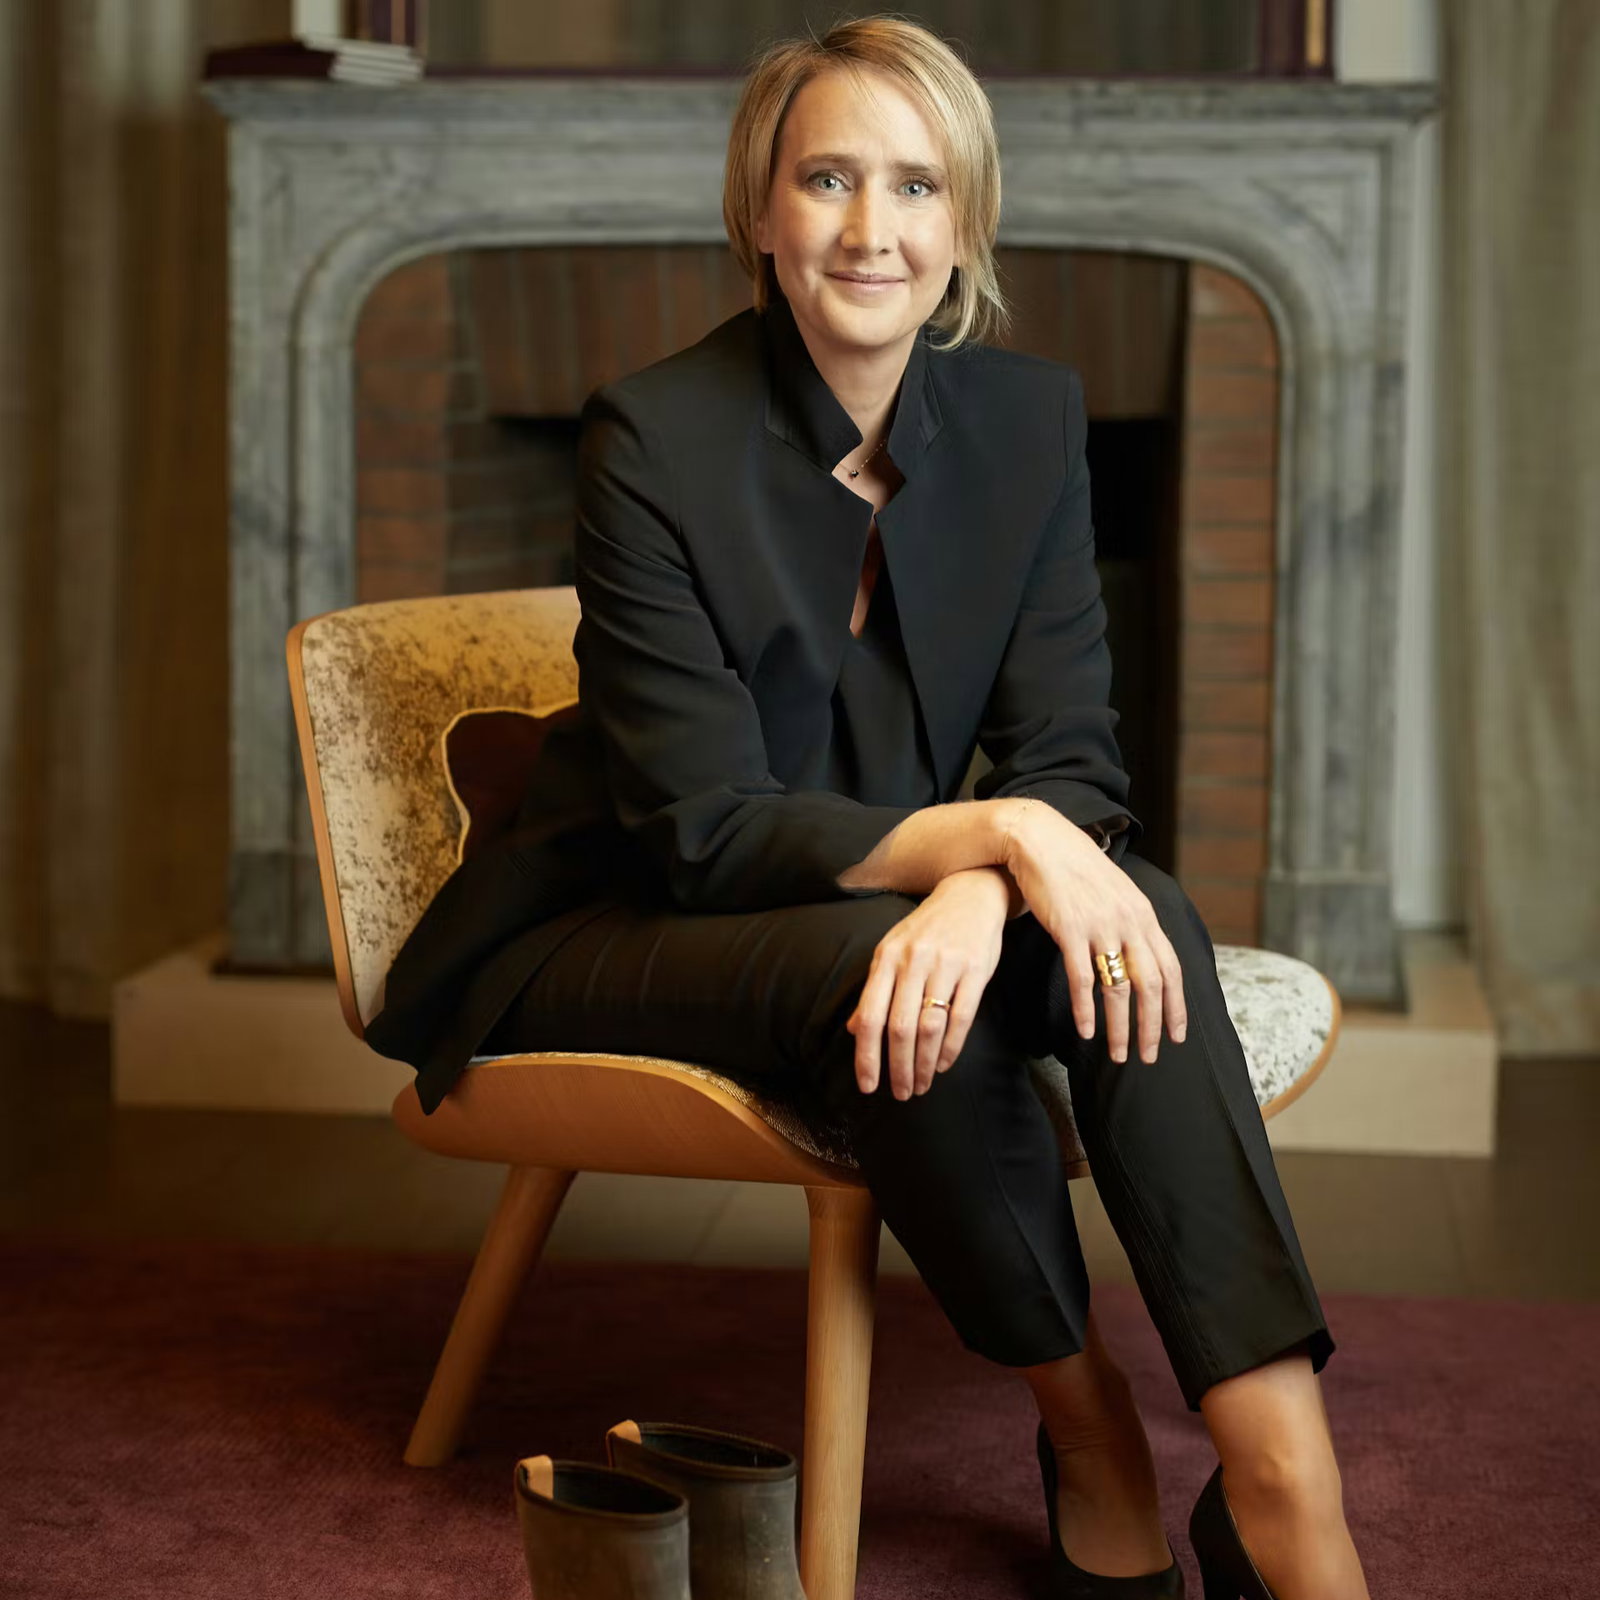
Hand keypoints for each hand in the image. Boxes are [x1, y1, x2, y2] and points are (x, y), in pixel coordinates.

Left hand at [845, 867, 1010, 1099]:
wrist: (971, 893)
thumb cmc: (927, 927)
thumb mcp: (893, 949)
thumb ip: (875, 989)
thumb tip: (853, 1029)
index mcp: (886, 958)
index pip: (869, 1017)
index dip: (866, 1056)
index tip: (868, 1085)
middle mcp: (913, 962)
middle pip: (900, 1028)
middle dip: (898, 1068)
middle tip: (900, 1093)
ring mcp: (945, 966)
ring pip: (930, 1027)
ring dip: (924, 1064)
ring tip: (921, 1085)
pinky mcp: (975, 971)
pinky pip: (961, 1018)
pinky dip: (950, 1047)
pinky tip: (943, 1064)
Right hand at [1000, 801, 1187, 1064]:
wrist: (1039, 840)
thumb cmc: (1073, 866)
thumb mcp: (1115, 890)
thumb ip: (1129, 920)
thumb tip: (1139, 952)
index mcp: (1143, 914)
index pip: (1171, 968)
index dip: (1177, 1006)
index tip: (1178, 1035)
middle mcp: (1128, 921)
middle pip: (1151, 985)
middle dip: (1152, 1027)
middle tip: (1149, 1057)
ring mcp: (1100, 925)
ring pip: (1119, 988)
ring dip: (1120, 1027)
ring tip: (1116, 1055)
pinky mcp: (1069, 928)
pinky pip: (1082, 978)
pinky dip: (1086, 1009)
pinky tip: (1086, 1031)